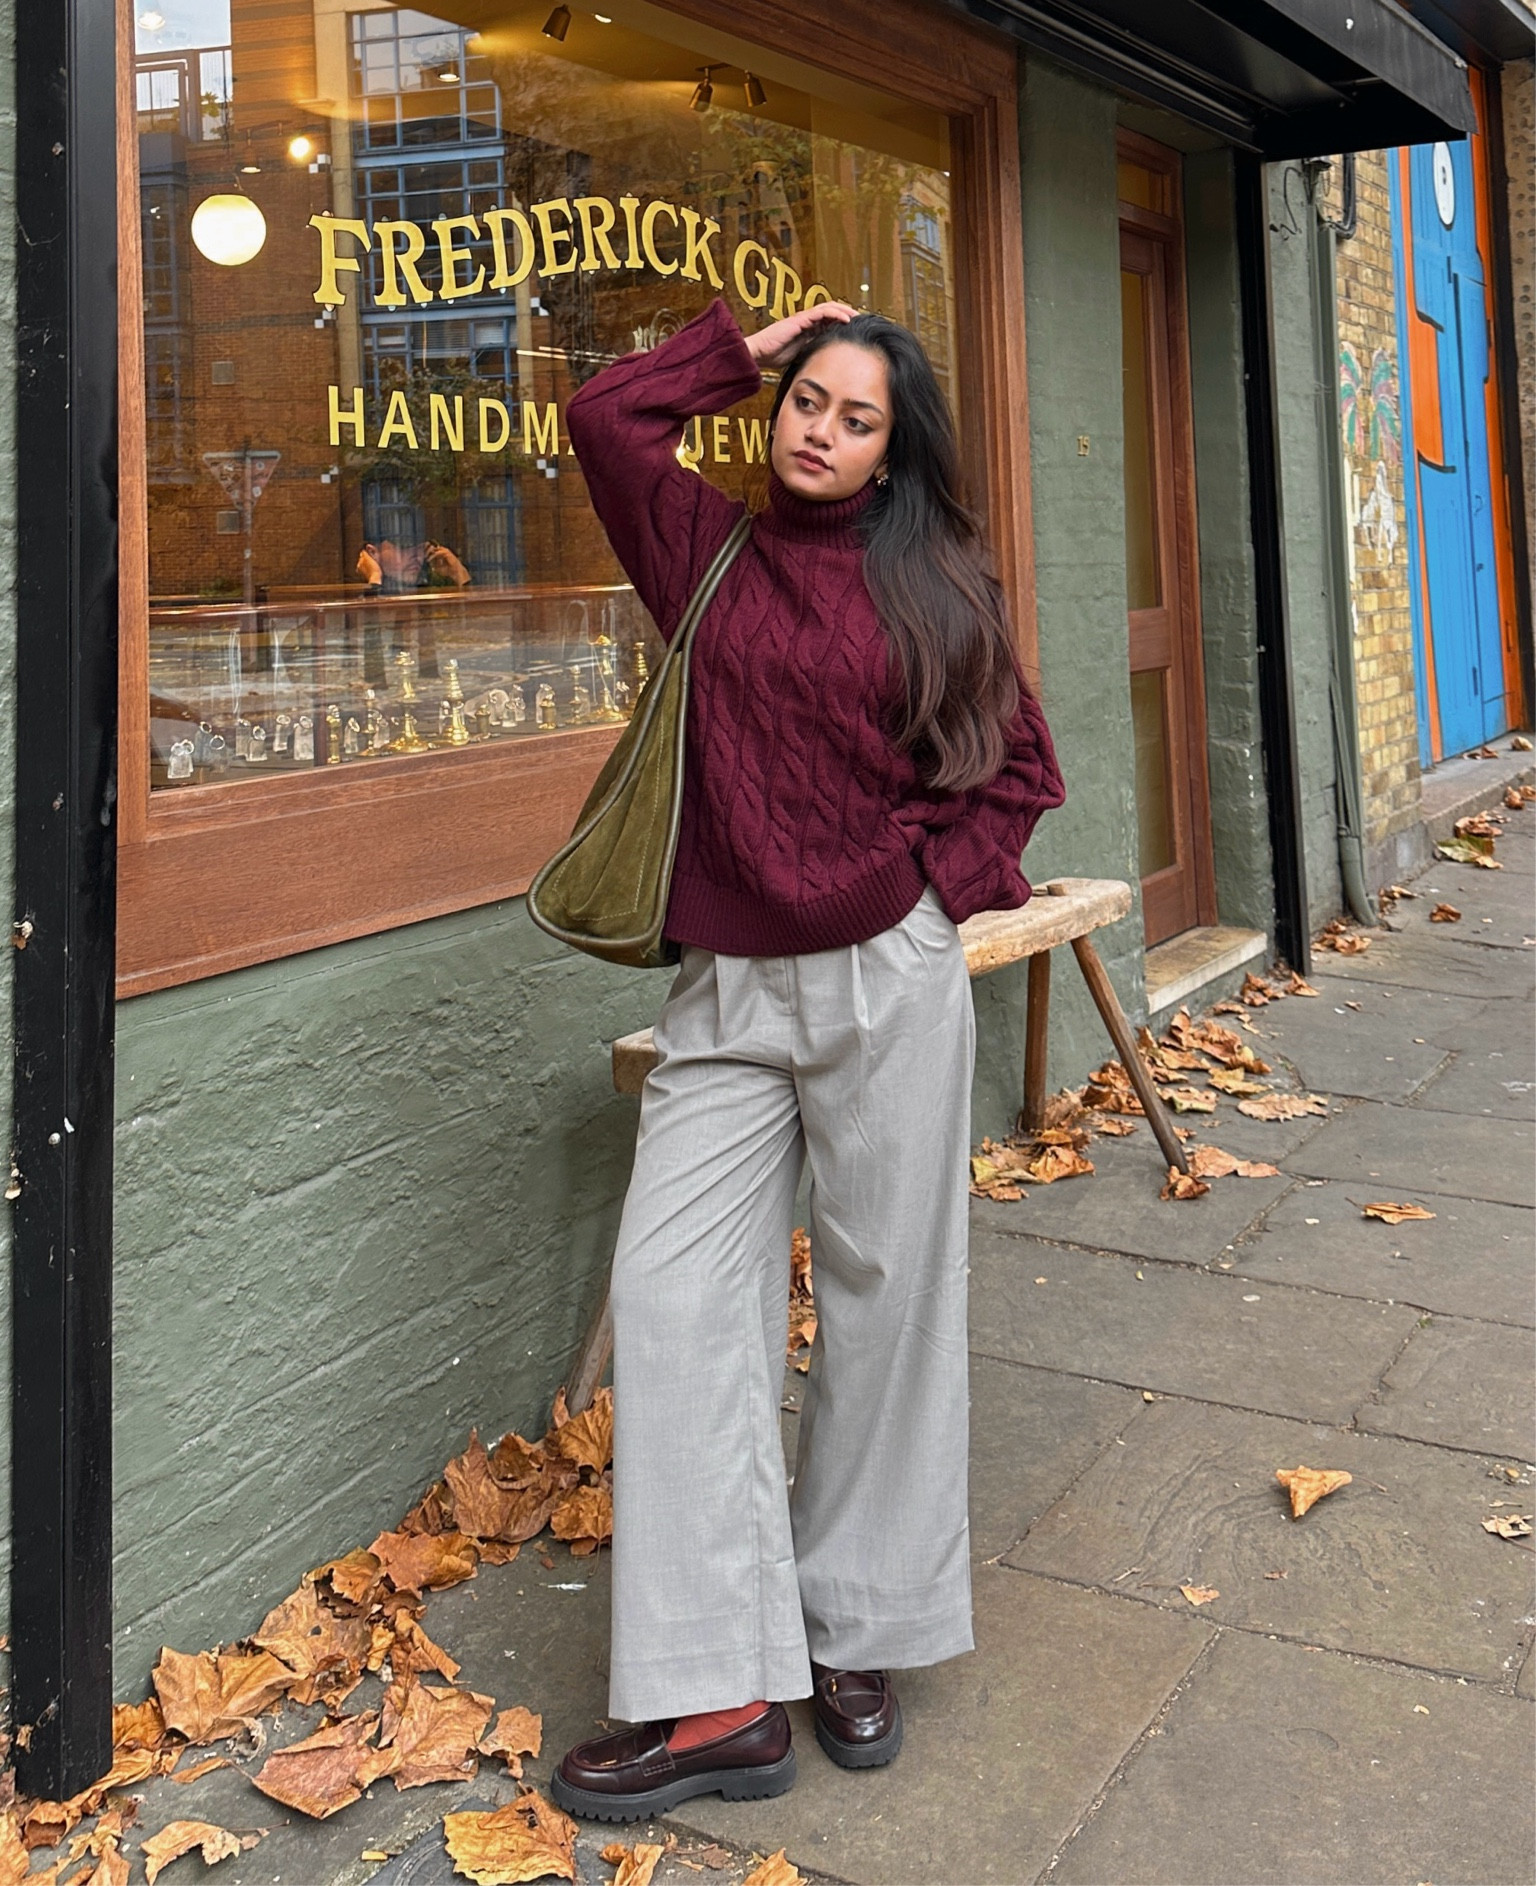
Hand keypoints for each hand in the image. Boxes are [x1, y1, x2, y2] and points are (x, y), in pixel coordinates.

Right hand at [744, 301, 859, 369]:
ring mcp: (804, 318)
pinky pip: (822, 312)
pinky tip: (846, 319)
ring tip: (858, 317)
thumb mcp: (800, 357)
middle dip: (848, 314)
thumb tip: (827, 364)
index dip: (843, 323)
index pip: (830, 322)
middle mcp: (807, 321)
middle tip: (862, 320)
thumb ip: (812, 354)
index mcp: (807, 329)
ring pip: (830, 308)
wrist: (759, 353)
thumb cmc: (774, 356)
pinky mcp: (801, 319)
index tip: (857, 330)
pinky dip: (836, 314)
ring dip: (846, 311)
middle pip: (832, 312)